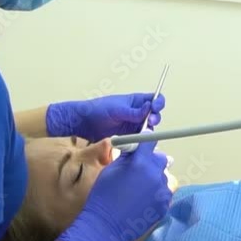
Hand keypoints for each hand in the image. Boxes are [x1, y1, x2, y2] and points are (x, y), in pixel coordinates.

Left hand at [45, 93, 165, 141]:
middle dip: (155, 118)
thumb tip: (149, 109)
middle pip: (154, 115)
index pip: (153, 99)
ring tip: (143, 132)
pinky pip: (139, 138)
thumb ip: (134, 111)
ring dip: (148, 131)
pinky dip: (141, 140)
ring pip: (148, 128)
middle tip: (150, 121)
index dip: (158, 102)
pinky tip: (139, 141)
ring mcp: (132, 125)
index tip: (155, 107)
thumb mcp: (117, 109)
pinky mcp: (128, 136)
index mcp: (135, 101)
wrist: (82, 123)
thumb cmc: (97, 109)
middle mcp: (136, 112)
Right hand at [56, 139, 171, 240]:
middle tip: (140, 169)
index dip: (146, 140)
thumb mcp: (110, 170)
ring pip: (164, 178)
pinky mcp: (164, 206)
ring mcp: (162, 192)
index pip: (151, 141)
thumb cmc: (103, 196)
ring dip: (155, 179)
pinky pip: (164, 193)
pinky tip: (143, 201)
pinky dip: (156, 194)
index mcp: (140, 163)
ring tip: (140, 189)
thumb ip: (126, 157)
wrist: (105, 226)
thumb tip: (135, 147)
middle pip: (161, 159)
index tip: (144, 143)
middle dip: (152, 161)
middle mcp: (155, 175)